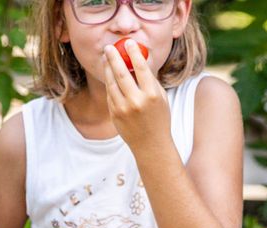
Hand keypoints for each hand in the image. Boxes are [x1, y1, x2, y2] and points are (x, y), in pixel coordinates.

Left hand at [102, 39, 171, 153]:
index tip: (129, 43)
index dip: (134, 54)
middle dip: (114, 58)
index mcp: (152, 95)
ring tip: (106, 58)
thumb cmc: (159, 117)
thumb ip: (150, 81)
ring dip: (107, 68)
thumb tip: (138, 60)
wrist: (151, 144)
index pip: (141, 69)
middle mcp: (137, 101)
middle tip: (109, 48)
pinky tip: (108, 74)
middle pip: (121, 73)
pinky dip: (109, 82)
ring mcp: (123, 108)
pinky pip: (110, 94)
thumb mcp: (161, 98)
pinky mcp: (115, 114)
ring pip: (112, 83)